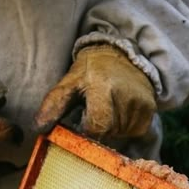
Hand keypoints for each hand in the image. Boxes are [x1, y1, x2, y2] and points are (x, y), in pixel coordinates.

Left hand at [34, 45, 156, 138]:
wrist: (124, 53)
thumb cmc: (91, 70)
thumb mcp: (69, 82)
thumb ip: (53, 105)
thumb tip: (38, 128)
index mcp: (103, 86)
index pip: (95, 127)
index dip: (87, 130)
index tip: (82, 121)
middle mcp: (126, 96)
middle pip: (108, 133)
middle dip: (98, 128)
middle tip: (95, 109)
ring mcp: (141, 104)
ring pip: (120, 135)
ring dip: (111, 128)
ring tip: (108, 107)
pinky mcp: (150, 111)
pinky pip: (134, 132)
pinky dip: (124, 127)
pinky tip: (121, 110)